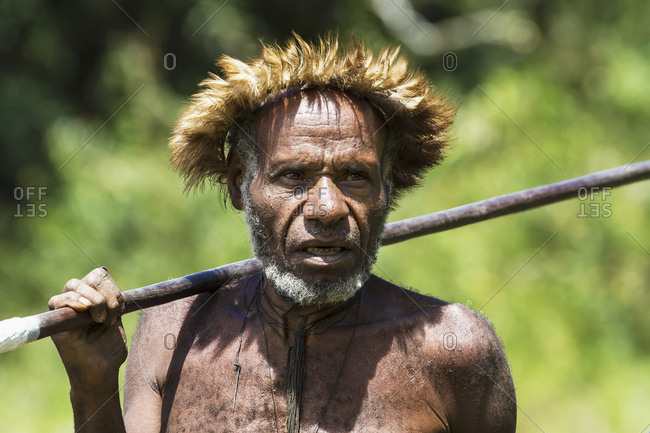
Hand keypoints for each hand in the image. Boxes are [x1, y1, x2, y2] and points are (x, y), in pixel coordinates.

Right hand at [49, 267, 126, 390]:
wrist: (102, 372)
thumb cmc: (109, 348)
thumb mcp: (116, 317)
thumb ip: (111, 296)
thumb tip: (103, 269)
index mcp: (92, 299)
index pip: (99, 275)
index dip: (111, 286)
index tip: (120, 307)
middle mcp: (77, 302)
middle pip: (89, 278)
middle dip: (107, 294)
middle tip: (111, 316)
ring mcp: (65, 312)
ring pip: (74, 285)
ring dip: (95, 300)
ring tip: (101, 320)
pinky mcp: (56, 325)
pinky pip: (56, 302)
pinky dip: (72, 300)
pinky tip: (85, 311)